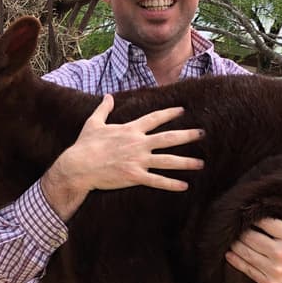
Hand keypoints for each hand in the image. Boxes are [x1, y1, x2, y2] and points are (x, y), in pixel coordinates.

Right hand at [42, 94, 204, 218]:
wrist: (78, 166)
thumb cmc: (84, 145)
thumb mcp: (93, 123)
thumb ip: (103, 109)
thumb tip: (107, 96)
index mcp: (130, 129)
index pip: (154, 118)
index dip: (169, 113)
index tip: (182, 110)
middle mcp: (138, 143)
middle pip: (168, 138)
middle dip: (187, 135)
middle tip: (203, 133)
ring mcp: (138, 160)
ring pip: (168, 161)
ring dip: (186, 162)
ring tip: (201, 164)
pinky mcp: (134, 176)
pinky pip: (157, 181)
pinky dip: (171, 184)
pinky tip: (184, 186)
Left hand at [225, 208, 281, 282]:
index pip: (266, 223)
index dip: (256, 217)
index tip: (251, 214)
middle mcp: (281, 254)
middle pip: (251, 237)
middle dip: (242, 230)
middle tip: (237, 225)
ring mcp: (274, 270)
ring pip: (246, 252)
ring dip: (236, 243)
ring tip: (233, 237)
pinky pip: (247, 269)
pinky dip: (235, 260)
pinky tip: (229, 253)